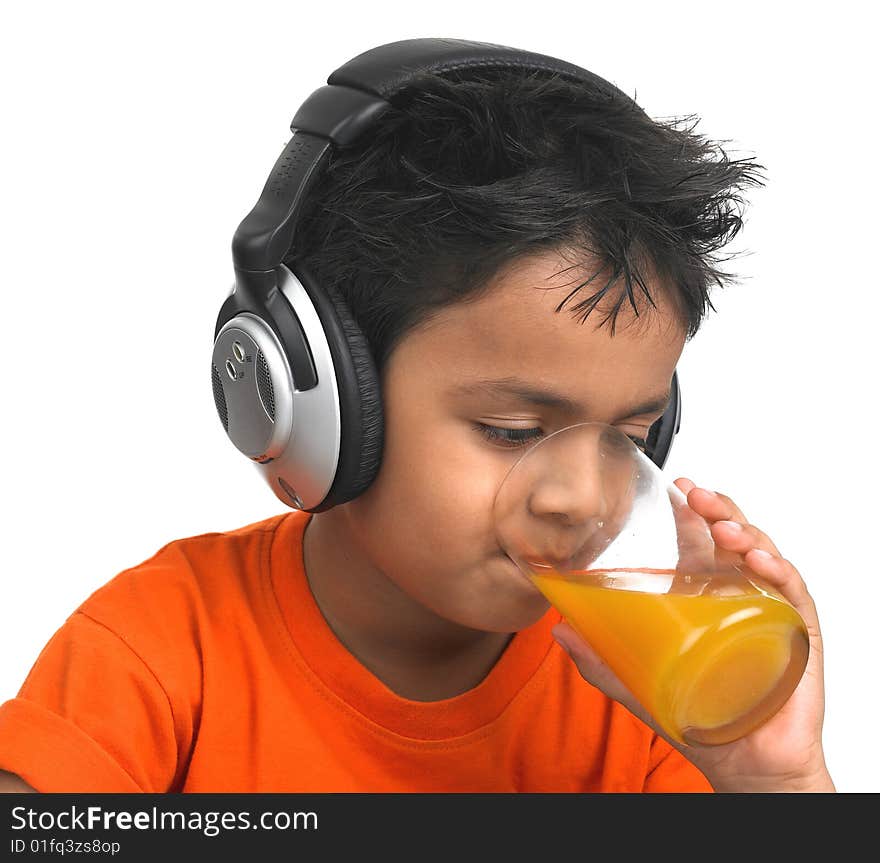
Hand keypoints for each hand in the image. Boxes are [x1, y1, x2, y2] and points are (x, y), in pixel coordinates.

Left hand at [552, 477, 834, 792]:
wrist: (743, 761)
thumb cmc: (699, 715)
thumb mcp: (638, 681)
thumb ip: (599, 657)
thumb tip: (558, 629)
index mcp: (704, 595)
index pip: (700, 541)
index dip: (691, 511)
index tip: (675, 488)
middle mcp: (737, 593)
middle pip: (731, 536)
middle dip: (716, 508)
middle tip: (694, 496)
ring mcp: (767, 608)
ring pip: (761, 553)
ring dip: (744, 532)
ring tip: (723, 527)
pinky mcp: (796, 631)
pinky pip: (793, 591)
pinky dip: (778, 570)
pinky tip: (759, 560)